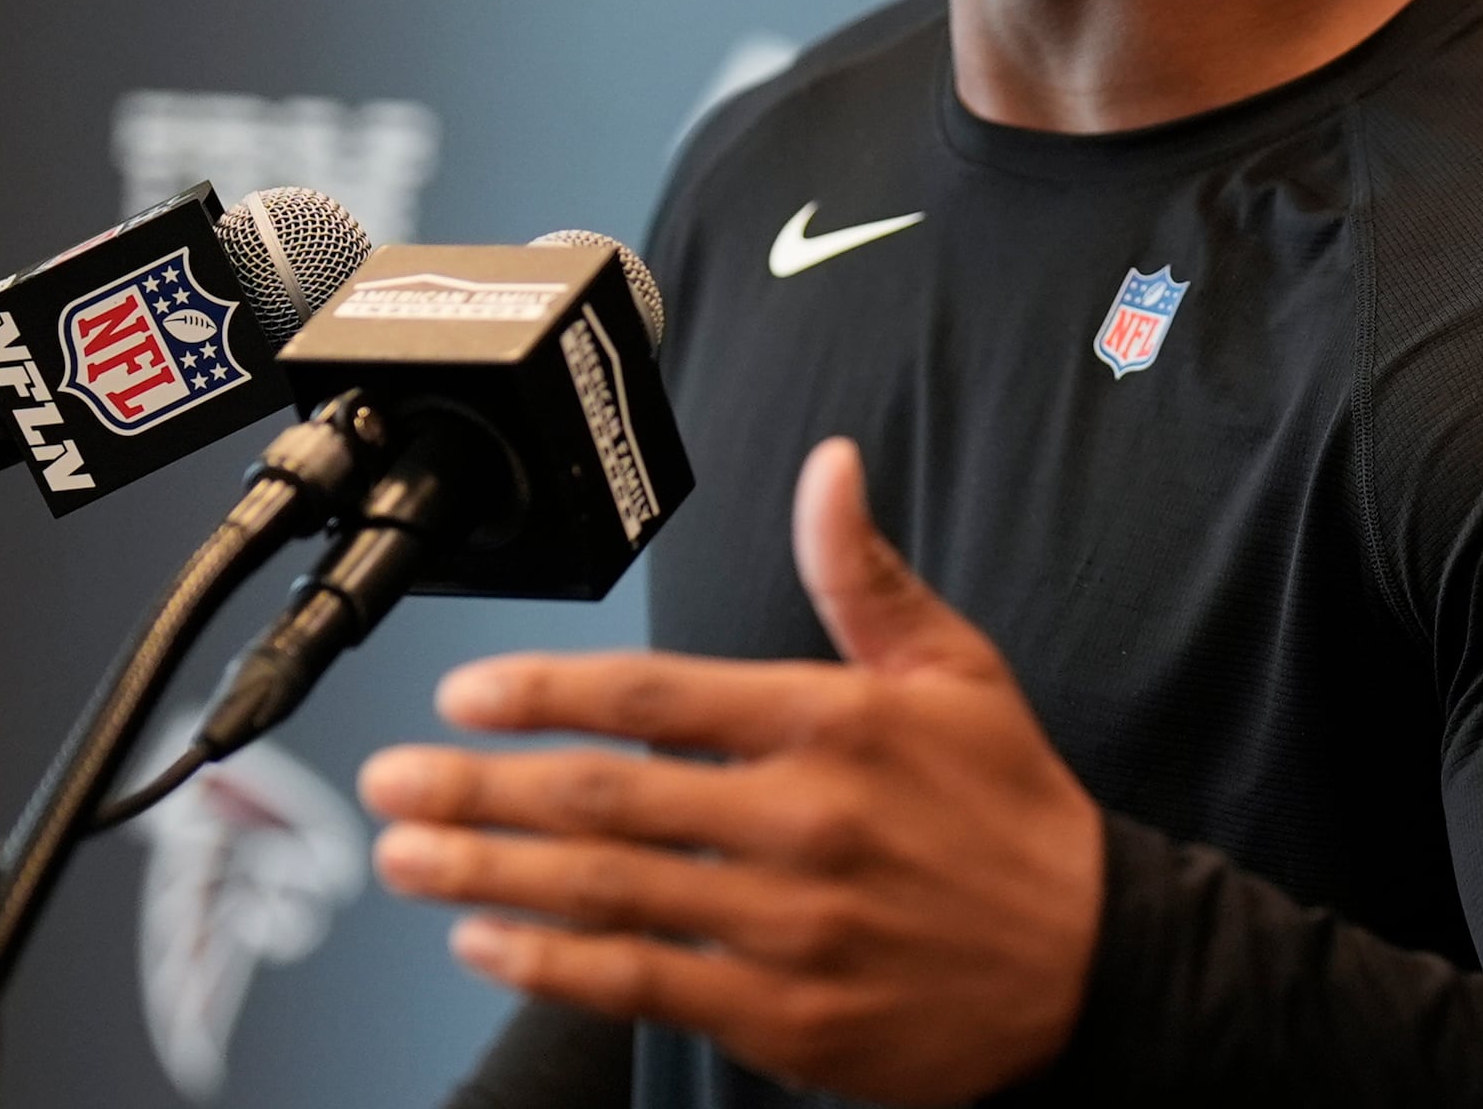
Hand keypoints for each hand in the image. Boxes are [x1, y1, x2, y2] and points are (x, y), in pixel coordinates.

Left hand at [360, 437, 1104, 1104]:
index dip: (546, 692)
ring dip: (488, 871)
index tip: (464, 690)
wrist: (1091, 966)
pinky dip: (554, 964)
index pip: (658, 698)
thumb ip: (864, 575)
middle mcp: (802, 823)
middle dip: (479, 787)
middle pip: (604, 800)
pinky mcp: (786, 1015)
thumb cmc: (1011, 810)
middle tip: (390, 778)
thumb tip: (828, 467)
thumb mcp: (955, 671)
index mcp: (834, 724)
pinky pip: (643, 984)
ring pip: (605, 892)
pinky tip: (487, 941)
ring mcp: (789, 927)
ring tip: (405, 853)